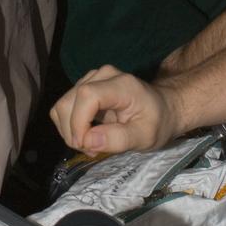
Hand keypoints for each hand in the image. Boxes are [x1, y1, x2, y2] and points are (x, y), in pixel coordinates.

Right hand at [49, 65, 179, 154]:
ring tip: (91, 144)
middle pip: (68, 102)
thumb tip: (88, 141)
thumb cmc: (157, 123)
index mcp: (121, 85)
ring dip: (70, 130)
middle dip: (73, 132)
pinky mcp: (85, 86)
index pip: (87, 96)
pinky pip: (66, 106)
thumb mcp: (146, 137)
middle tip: (92, 150)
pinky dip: (70, 125)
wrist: (163, 108)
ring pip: (62, 105)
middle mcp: (103, 75)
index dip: (79, 122)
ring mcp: (92, 78)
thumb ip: (119, 139)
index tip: (86, 146)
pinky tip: (88, 134)